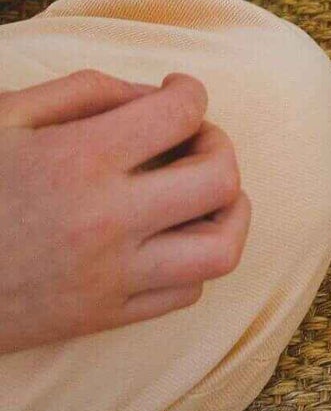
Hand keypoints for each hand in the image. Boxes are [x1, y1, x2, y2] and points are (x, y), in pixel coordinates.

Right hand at [0, 70, 249, 353]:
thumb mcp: (5, 119)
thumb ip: (85, 91)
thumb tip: (152, 93)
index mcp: (81, 161)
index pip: (185, 112)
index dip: (190, 91)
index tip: (176, 93)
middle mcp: (107, 221)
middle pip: (221, 178)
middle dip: (219, 147)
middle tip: (193, 141)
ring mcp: (109, 277)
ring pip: (221, 248)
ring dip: (227, 212)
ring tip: (203, 194)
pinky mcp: (100, 319)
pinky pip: (186, 292)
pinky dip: (192, 259)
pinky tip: (167, 237)